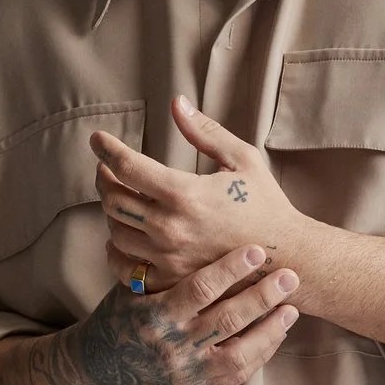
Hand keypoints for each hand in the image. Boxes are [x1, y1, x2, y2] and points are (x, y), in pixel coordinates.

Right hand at [66, 242, 301, 384]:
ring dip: (270, 327)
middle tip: (290, 276)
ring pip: (240, 351)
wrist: (100, 371)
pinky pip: (239, 372)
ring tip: (292, 306)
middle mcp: (173, 345)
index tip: (257, 250)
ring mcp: (188, 371)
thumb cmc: (119, 319)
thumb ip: (160, 266)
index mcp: (155, 314)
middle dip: (262, 296)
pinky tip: (277, 332)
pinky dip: (261, 351)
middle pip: (227, 319)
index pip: (200, 287)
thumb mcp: (131, 290)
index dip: (231, 268)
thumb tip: (187, 218)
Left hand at [91, 95, 304, 288]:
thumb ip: (205, 132)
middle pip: (113, 199)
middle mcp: (169, 228)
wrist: (287, 257)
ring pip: (115, 231)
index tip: (97, 140)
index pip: (127, 167)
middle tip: (105, 167)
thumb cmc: (266, 204)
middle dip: (103, 177)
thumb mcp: (242, 159)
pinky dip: (115, 248)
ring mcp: (167, 258)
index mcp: (184, 194)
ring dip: (110, 210)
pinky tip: (121, 234)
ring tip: (118, 196)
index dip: (106, 149)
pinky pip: (126, 266)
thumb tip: (176, 103)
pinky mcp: (170, 280)